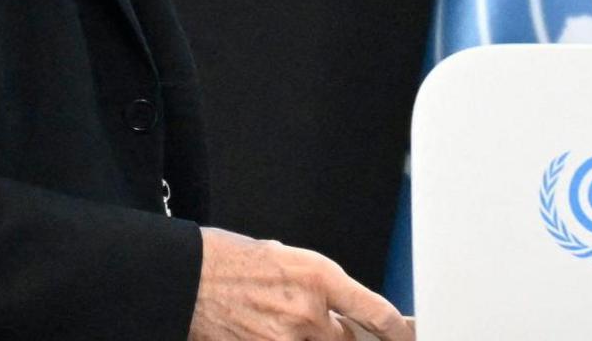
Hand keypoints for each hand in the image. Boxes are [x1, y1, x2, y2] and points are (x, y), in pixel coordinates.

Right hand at [189, 226, 414, 340]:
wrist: (188, 277)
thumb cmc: (231, 261)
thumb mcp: (288, 259)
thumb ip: (318, 287)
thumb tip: (337, 309)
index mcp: (319, 277)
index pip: (376, 312)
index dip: (397, 332)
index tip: (403, 337)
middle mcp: (307, 312)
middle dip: (340, 335)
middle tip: (323, 325)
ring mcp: (284, 339)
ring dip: (311, 340)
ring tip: (285, 321)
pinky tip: (268, 329)